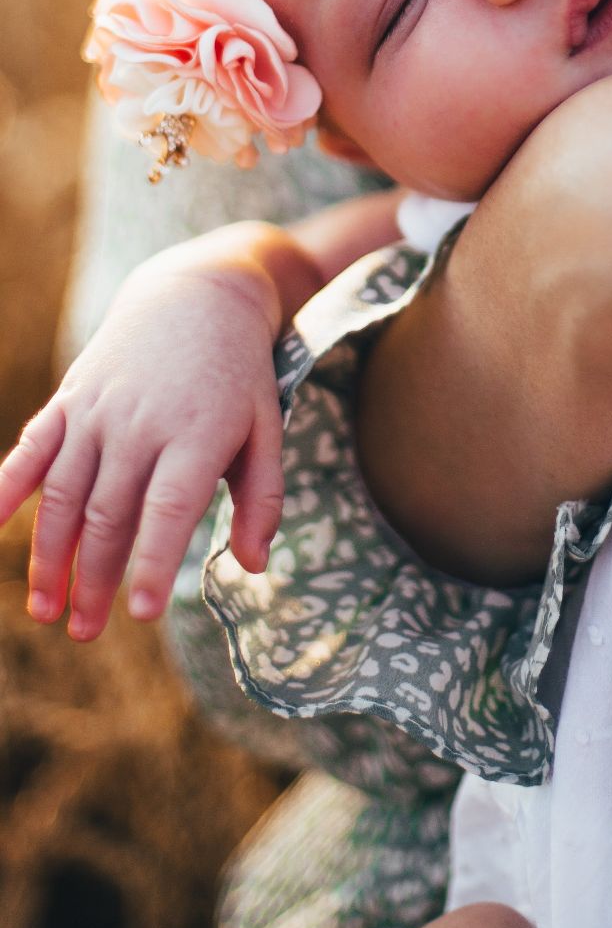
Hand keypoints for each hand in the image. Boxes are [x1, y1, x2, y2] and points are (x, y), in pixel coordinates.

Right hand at [0, 243, 286, 639]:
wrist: (199, 295)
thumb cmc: (239, 373)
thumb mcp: (269, 426)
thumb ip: (263, 497)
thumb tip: (253, 564)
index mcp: (197, 434)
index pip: (168, 511)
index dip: (151, 564)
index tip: (140, 616)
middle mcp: (142, 423)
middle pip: (109, 513)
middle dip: (94, 579)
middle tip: (87, 632)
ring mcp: (100, 409)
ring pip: (65, 492)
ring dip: (50, 554)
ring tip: (46, 608)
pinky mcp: (72, 397)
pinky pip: (33, 447)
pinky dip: (6, 485)